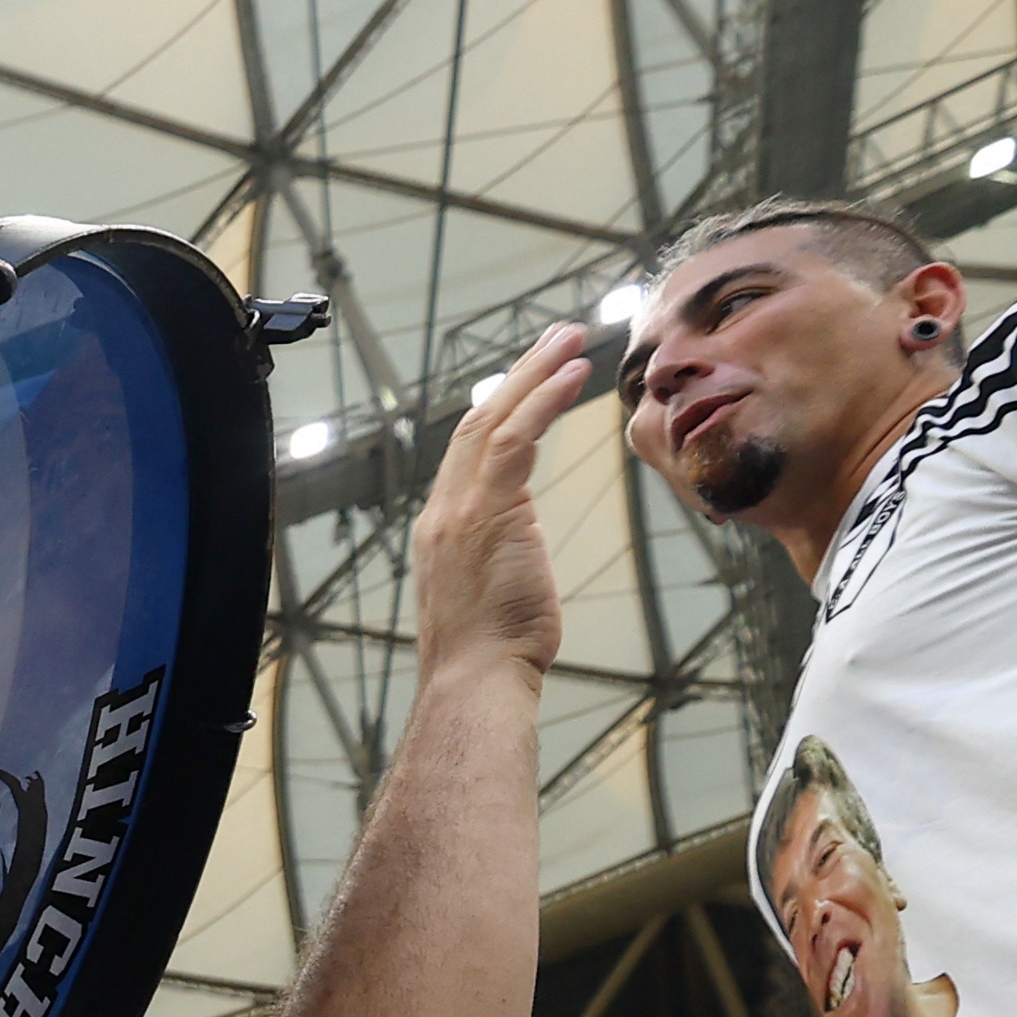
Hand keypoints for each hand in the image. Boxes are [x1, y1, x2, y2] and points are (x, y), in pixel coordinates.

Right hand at [411, 323, 590, 685]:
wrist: (475, 678)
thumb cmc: (493, 652)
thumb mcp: (493, 592)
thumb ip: (501, 556)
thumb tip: (518, 548)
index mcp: (443, 528)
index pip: (466, 453)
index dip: (497, 410)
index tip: (528, 382)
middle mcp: (443, 510)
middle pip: (474, 422)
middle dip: (516, 376)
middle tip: (554, 338)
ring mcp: (459, 508)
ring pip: (492, 419)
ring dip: (533, 373)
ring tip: (569, 339)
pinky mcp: (486, 510)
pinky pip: (513, 438)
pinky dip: (543, 400)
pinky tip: (573, 373)